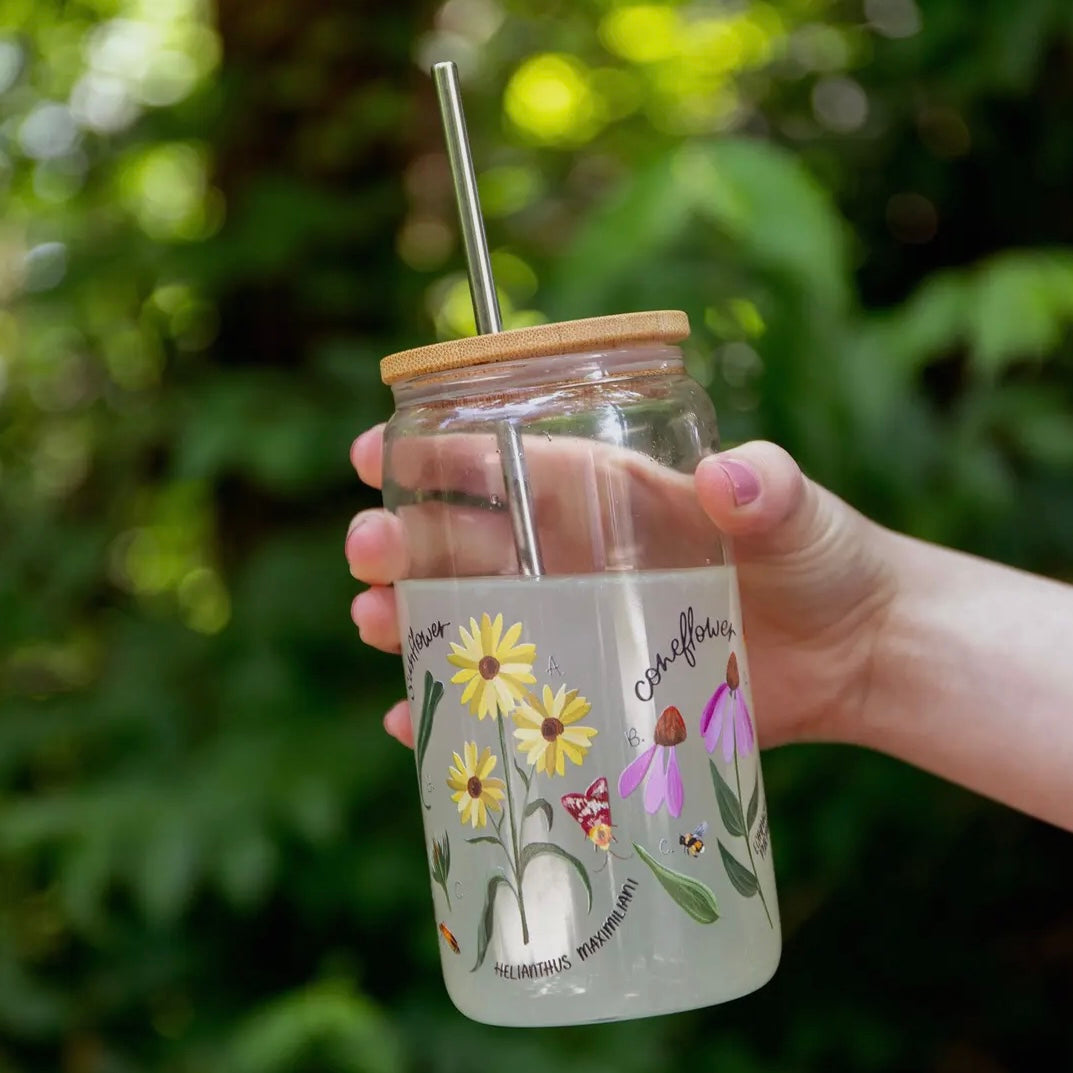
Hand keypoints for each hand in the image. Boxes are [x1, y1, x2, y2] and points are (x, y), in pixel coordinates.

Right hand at [346, 424, 898, 752]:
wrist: (853, 650)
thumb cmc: (819, 558)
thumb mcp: (794, 512)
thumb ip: (767, 487)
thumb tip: (731, 480)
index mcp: (604, 494)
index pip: (501, 461)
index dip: (432, 453)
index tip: (372, 454)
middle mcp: (573, 556)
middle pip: (463, 543)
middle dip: (402, 542)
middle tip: (368, 555)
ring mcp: (577, 626)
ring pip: (468, 616)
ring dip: (411, 619)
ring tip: (375, 624)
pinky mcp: (592, 690)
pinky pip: (509, 698)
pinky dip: (459, 709)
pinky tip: (414, 723)